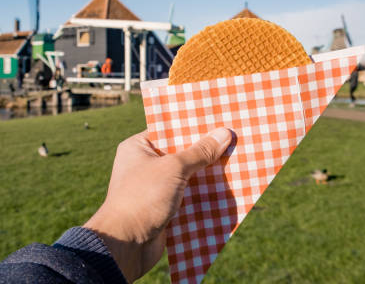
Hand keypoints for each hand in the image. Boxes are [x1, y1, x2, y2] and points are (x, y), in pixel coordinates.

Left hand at [84, 128, 232, 281]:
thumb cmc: (144, 197)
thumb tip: (224, 133)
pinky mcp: (164, 208)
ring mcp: (155, 188)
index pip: (169, 130)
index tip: (218, 120)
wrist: (126, 245)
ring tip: (237, 161)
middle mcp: (144, 165)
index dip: (193, 125)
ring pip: (188, 176)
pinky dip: (205, 195)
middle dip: (206, 151)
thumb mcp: (174, 168)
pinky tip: (228, 189)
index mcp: (138, 148)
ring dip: (208, 174)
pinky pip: (189, 196)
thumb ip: (200, 152)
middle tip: (234, 139)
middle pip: (181, 153)